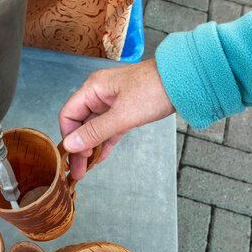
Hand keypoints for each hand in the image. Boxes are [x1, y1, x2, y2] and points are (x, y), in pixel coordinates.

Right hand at [59, 58, 174, 179]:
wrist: (184, 81)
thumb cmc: (154, 89)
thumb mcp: (122, 115)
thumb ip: (95, 131)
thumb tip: (70, 145)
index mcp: (93, 88)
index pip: (68, 114)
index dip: (69, 136)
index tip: (75, 154)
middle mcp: (99, 94)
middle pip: (79, 124)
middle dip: (78, 147)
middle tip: (77, 171)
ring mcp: (111, 103)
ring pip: (94, 129)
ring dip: (90, 148)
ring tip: (86, 169)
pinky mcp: (124, 110)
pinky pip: (108, 129)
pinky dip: (104, 143)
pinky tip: (100, 157)